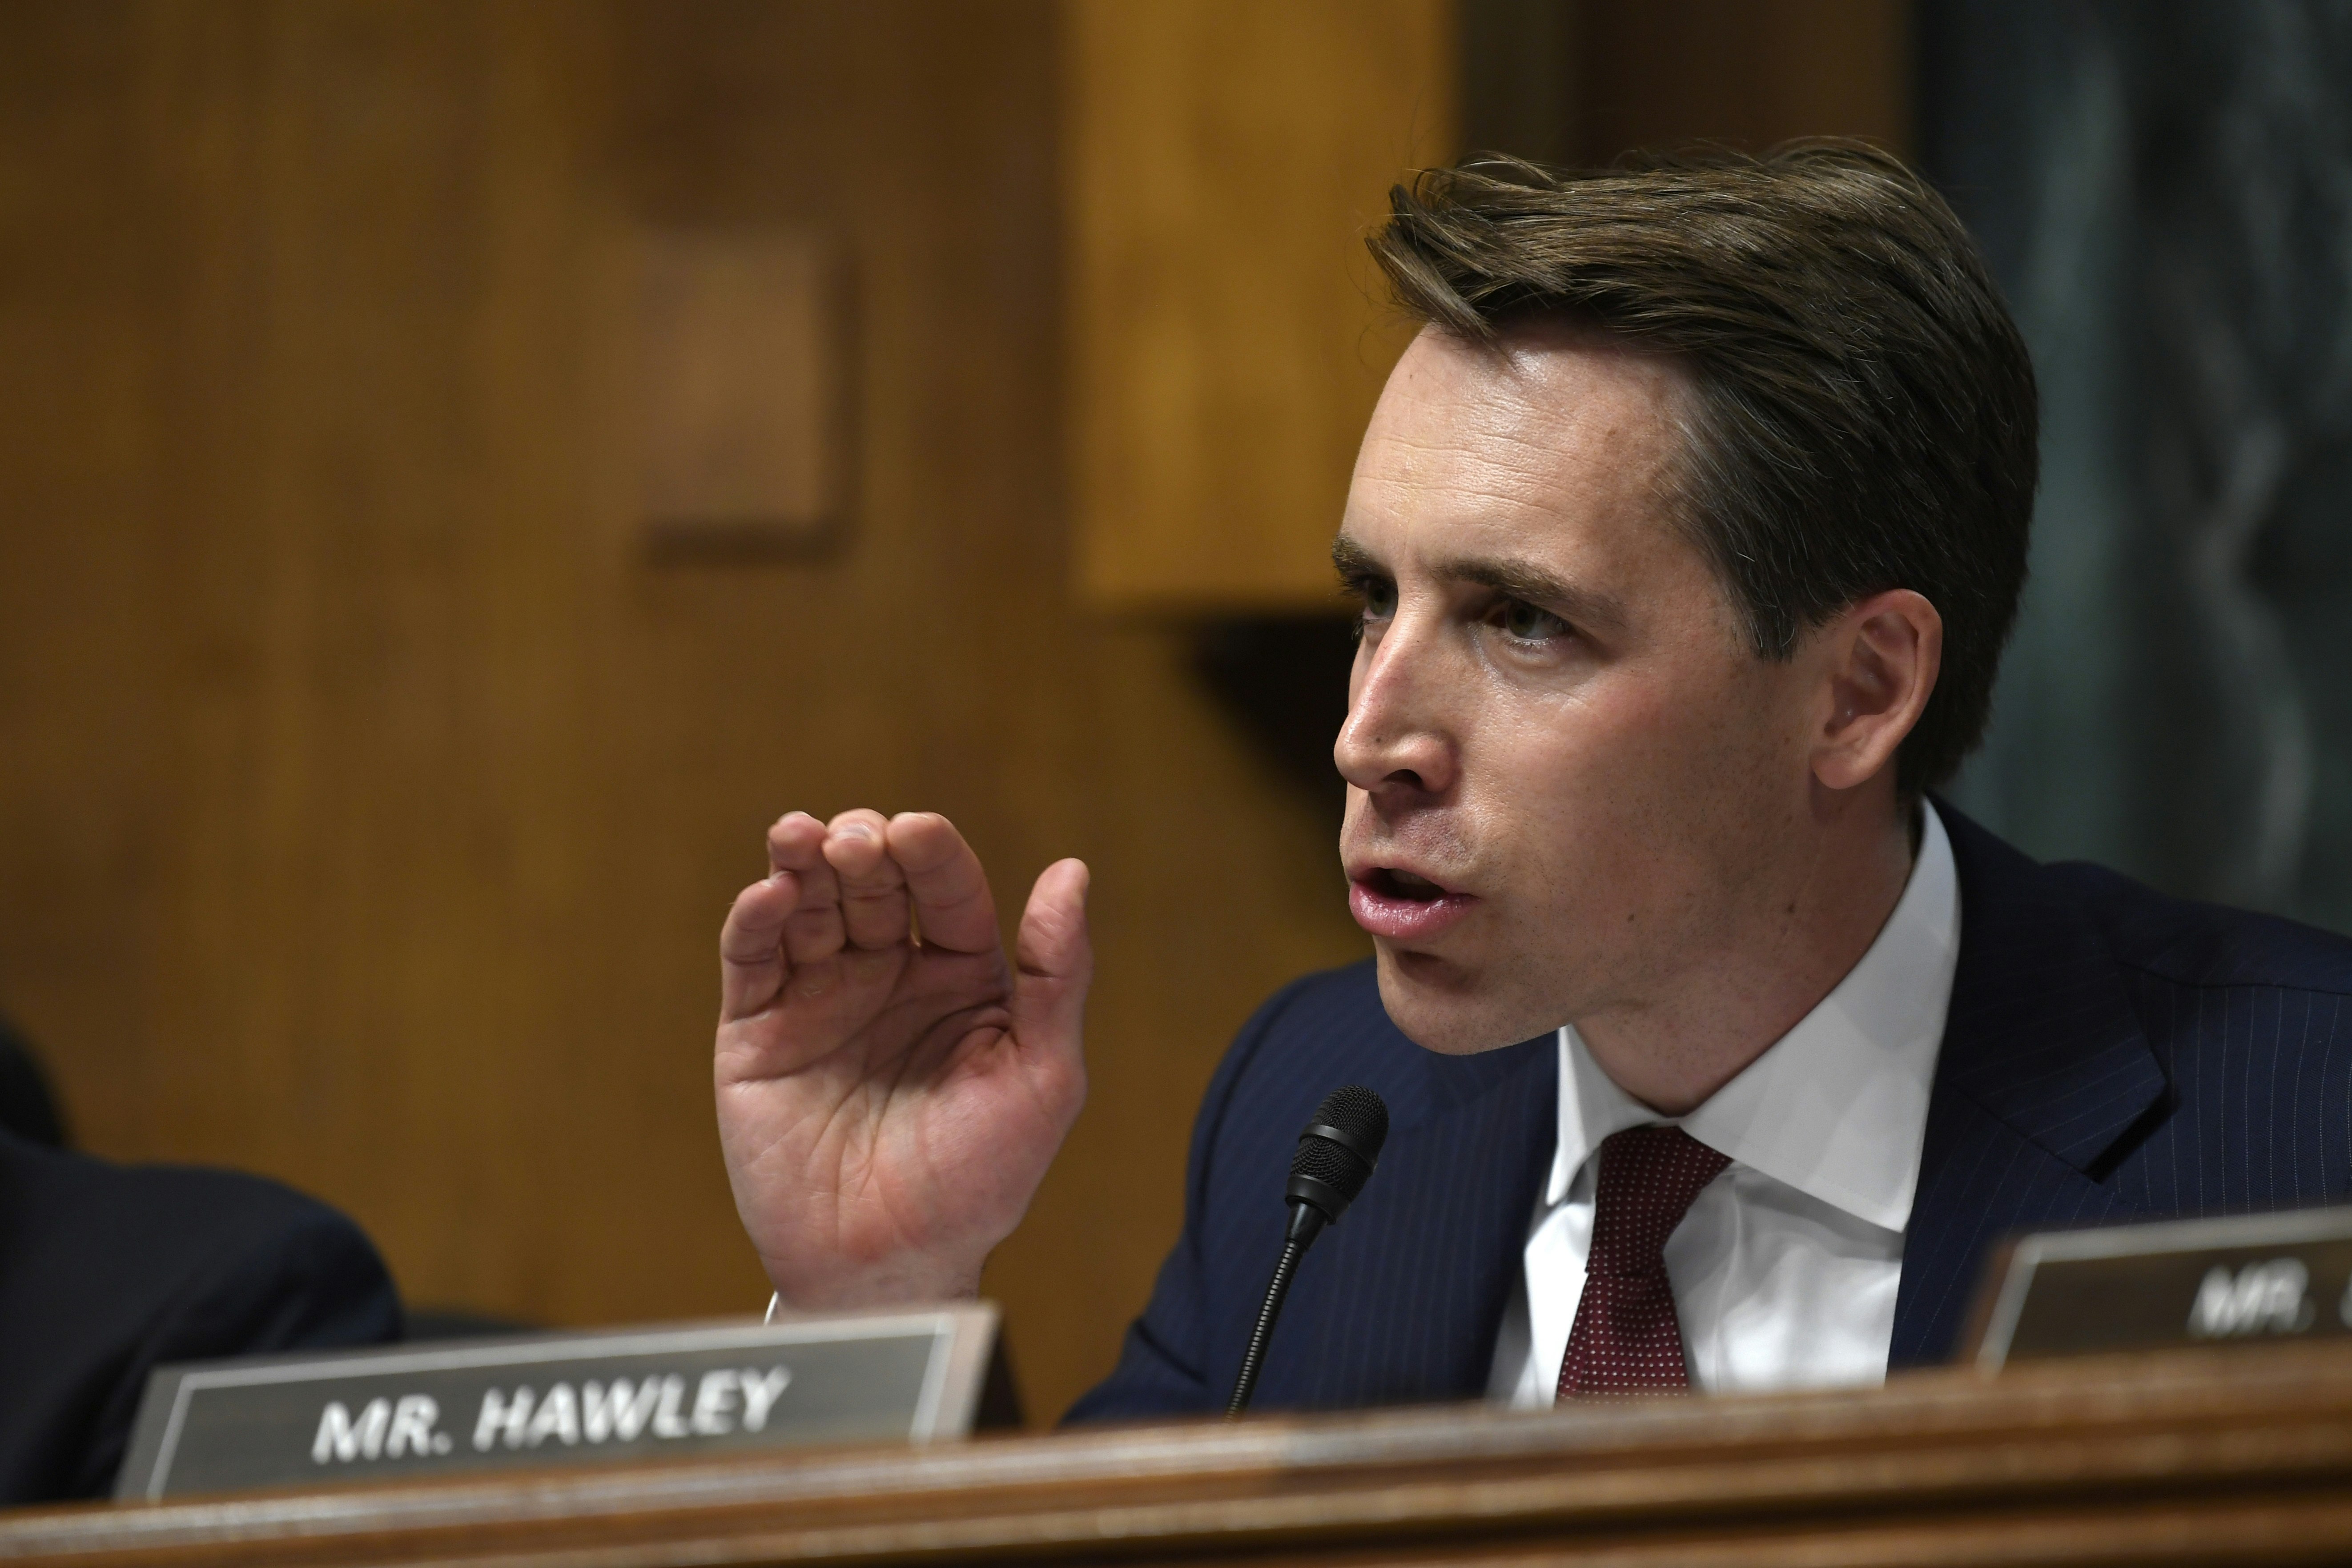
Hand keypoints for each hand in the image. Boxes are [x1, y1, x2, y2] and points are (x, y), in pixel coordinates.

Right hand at [715, 809, 1088, 1307]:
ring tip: (802, 835)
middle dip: (863, 849)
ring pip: (807, 906)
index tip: (915, 831)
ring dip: (802, 863)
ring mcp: (820, 998)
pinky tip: (769, 893)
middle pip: (873, 885)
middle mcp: (889, 975)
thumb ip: (1058, 976)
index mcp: (962, 977)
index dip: (931, 854)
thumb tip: (1072, 872)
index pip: (947, 891)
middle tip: (857, 839)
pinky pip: (752, 960)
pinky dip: (755, 919)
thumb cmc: (980, 1179)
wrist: (891, 1264)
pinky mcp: (758, 1032)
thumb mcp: (1044, 1078)